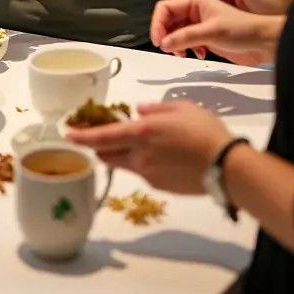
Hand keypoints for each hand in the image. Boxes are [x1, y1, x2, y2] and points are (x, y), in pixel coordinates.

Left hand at [67, 101, 233, 194]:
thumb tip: (139, 111)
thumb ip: (156, 108)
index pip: (102, 136)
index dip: (82, 136)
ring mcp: (148, 174)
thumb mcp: (181, 108)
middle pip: (107, 154)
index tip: (68, 134)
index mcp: (141, 133)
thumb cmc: (204, 131)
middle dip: (97, 146)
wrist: (226, 167)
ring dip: (119, 154)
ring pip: (123, 164)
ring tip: (132, 145)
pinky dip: (141, 163)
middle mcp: (139, 156)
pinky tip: (160, 157)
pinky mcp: (159, 186)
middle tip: (98, 136)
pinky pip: (142, 172)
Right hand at [151, 0, 278, 65]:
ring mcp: (199, 24)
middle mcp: (195, 10)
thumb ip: (186, 36)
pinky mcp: (204, 36)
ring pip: (176, 32)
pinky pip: (186, 41)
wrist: (262, 43)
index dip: (158, 22)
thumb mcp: (211, 31)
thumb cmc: (243, 29)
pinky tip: (199, 53)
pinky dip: (186, 48)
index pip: (166, 7)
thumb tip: (164, 42)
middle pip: (168, 20)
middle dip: (166, 34)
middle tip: (167, 48)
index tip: (158, 39)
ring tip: (183, 53)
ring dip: (176, 43)